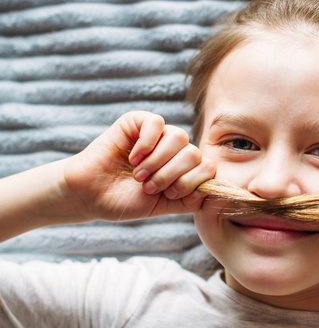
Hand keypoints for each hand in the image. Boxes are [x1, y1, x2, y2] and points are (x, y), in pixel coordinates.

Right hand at [63, 111, 214, 221]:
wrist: (91, 196)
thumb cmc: (126, 201)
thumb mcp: (165, 206)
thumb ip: (192, 200)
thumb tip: (217, 192)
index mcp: (185, 167)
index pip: (208, 167)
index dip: (190, 183)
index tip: (168, 194)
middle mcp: (175, 149)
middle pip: (195, 153)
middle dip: (172, 175)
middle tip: (148, 186)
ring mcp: (158, 134)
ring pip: (179, 137)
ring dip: (158, 162)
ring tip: (139, 175)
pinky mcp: (137, 121)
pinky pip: (156, 123)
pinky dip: (147, 144)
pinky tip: (133, 158)